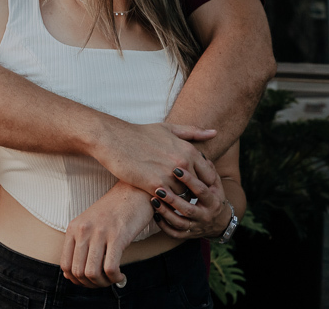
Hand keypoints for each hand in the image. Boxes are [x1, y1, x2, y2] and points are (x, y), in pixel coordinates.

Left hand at [59, 184, 152, 287]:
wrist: (134, 191)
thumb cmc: (114, 211)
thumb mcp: (90, 224)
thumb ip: (83, 244)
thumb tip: (80, 275)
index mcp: (73, 228)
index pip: (65, 265)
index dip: (76, 280)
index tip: (89, 281)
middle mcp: (83, 230)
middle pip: (78, 272)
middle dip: (91, 285)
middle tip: (103, 282)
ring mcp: (99, 233)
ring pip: (92, 273)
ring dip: (103, 283)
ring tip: (112, 279)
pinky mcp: (118, 236)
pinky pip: (110, 268)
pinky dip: (115, 278)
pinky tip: (121, 275)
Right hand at [96, 122, 216, 196]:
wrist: (113, 140)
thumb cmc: (139, 134)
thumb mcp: (168, 129)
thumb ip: (193, 132)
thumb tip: (215, 133)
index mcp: (188, 150)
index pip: (207, 174)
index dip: (200, 181)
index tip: (190, 183)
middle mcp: (182, 162)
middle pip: (195, 187)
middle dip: (188, 190)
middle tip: (176, 189)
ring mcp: (169, 174)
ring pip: (181, 196)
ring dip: (175, 196)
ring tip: (163, 191)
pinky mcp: (154, 185)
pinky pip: (166, 200)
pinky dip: (162, 200)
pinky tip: (153, 194)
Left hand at [150, 156, 227, 238]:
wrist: (219, 222)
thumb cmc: (212, 196)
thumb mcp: (215, 184)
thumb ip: (208, 171)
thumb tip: (200, 155)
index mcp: (213, 201)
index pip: (201, 191)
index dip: (189, 180)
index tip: (176, 169)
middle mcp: (205, 216)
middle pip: (188, 209)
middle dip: (173, 200)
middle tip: (158, 188)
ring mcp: (196, 227)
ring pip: (179, 223)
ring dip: (165, 212)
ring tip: (153, 200)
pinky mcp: (187, 235)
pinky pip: (174, 233)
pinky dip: (164, 226)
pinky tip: (154, 215)